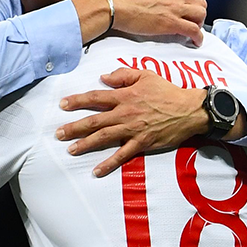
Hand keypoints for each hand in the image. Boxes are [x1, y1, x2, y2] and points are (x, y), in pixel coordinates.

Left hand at [56, 68, 208, 176]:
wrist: (188, 109)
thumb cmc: (167, 91)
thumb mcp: (145, 75)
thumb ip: (123, 75)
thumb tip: (103, 77)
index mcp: (125, 95)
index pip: (96, 97)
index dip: (78, 101)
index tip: (62, 105)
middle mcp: (125, 113)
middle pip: (95, 120)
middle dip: (74, 127)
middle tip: (58, 133)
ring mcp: (132, 130)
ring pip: (104, 137)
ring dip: (86, 144)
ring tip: (70, 150)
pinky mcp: (142, 144)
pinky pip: (122, 155)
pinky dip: (109, 164)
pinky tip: (96, 171)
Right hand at [105, 0, 206, 45]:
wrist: (115, 4)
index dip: (185, 3)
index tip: (182, 10)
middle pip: (199, 2)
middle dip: (197, 12)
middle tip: (191, 20)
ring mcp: (175, 9)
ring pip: (201, 14)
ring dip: (199, 23)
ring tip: (194, 30)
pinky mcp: (172, 23)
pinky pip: (193, 30)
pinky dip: (198, 37)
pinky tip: (196, 41)